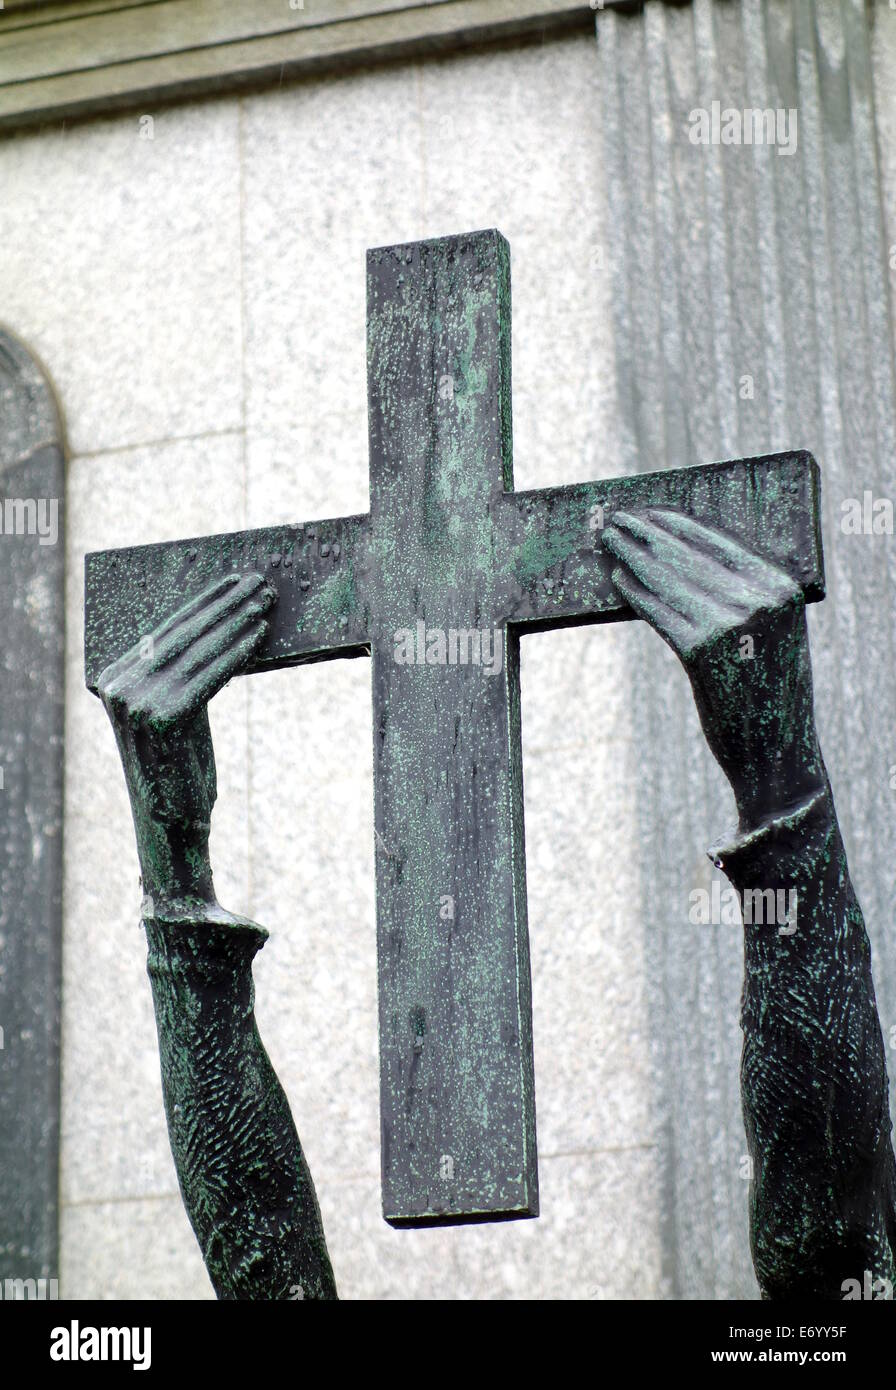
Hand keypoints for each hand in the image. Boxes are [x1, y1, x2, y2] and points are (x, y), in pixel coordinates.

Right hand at [97, 572, 274, 918]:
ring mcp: (138, 702)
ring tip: (267, 601)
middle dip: (225, 604)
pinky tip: (260, 633)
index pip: (165, 630)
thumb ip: (180, 675)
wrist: (174, 829)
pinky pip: (211, 673)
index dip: (203, 602)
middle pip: (183, 634)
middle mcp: (118, 688)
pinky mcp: (165, 717)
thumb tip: (218, 626)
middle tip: (260, 583)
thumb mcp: (175, 715)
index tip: (233, 580)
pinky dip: (238, 650)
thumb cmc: (180, 771)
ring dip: (237, 620)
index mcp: (112, 681)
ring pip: (200, 649)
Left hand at [602, 508, 825, 829]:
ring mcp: (731, 624)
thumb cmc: (768, 693)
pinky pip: (659, 612)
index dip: (677, 526)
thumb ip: (744, 596)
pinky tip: (618, 580)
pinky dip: (636, 594)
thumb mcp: (770, 635)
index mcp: (783, 588)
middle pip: (688, 557)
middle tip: (614, 520)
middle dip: (644, 535)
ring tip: (607, 543)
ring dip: (632, 557)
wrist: (776, 754)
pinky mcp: (701, 650)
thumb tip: (685, 560)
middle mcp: (760, 599)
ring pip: (668, 580)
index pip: (720, 543)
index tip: (649, 513)